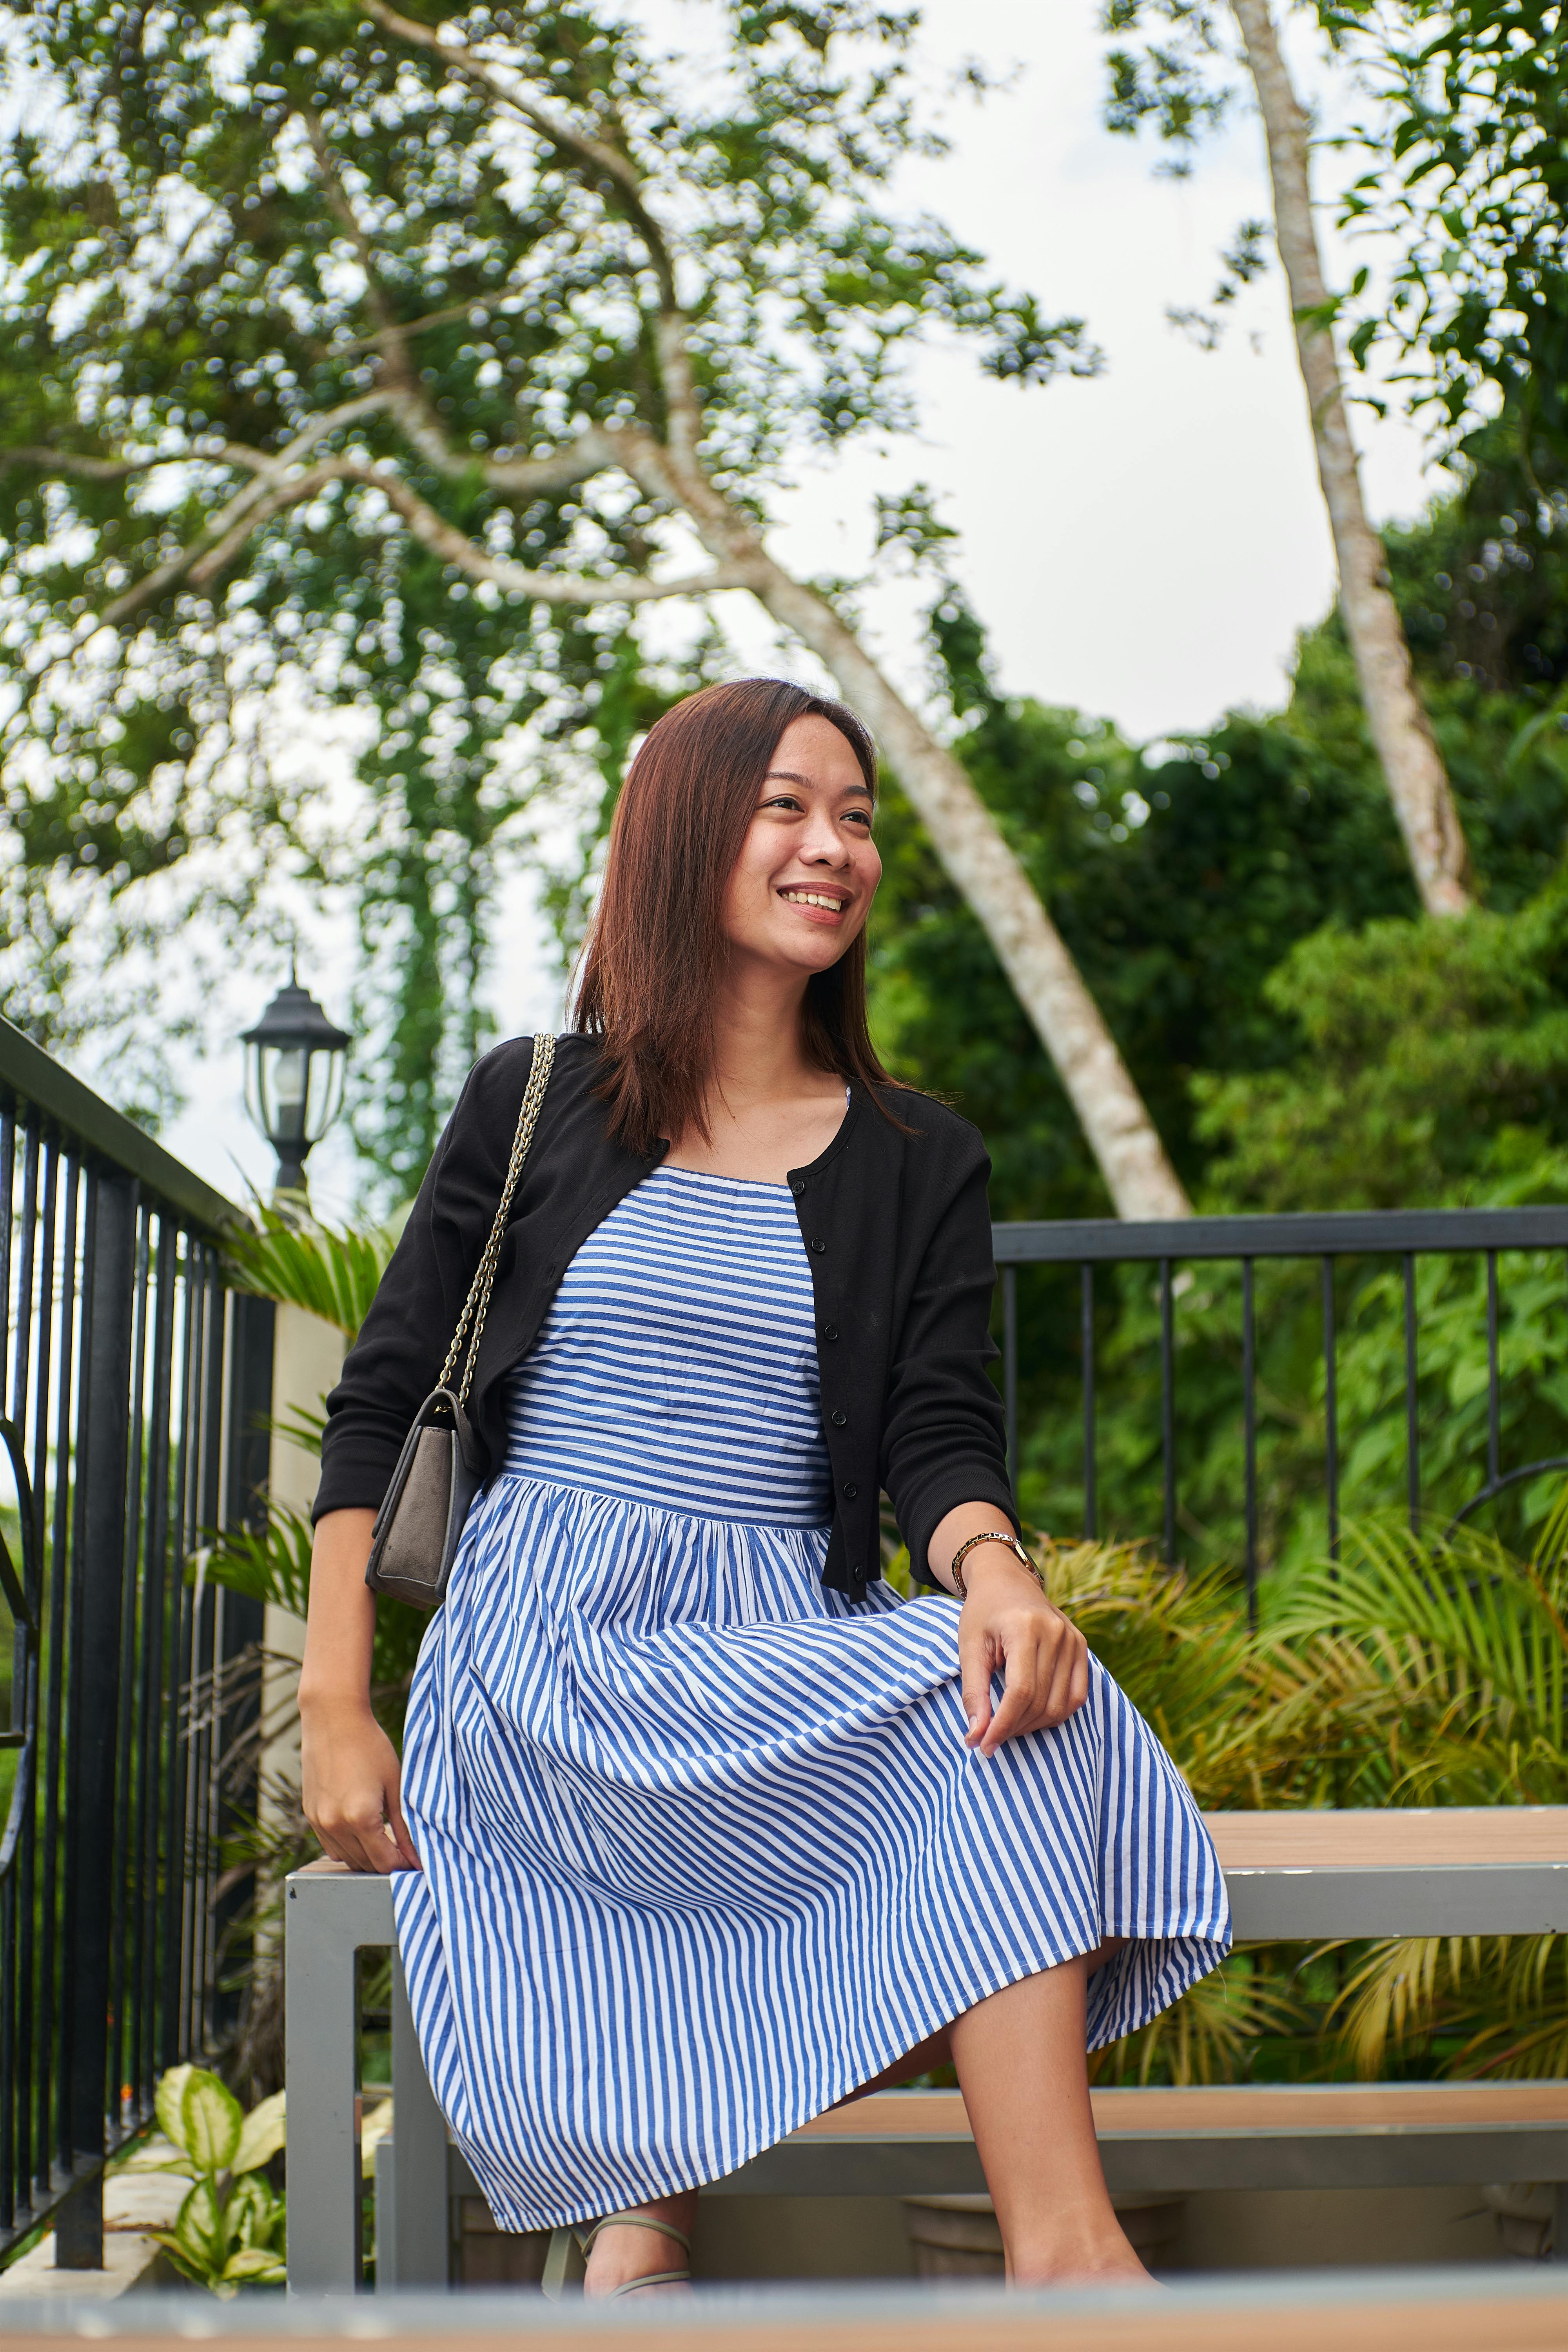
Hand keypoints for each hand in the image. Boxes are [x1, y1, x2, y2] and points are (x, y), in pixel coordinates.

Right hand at [301, 1697, 420, 1873]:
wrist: (334, 1718)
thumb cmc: (370, 1746)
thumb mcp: (395, 1784)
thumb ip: (404, 1825)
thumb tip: (416, 1855)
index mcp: (359, 1818)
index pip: (384, 1863)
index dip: (403, 1865)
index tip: (416, 1860)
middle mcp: (335, 1824)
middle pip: (365, 1864)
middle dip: (387, 1863)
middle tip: (405, 1852)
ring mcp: (319, 1821)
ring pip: (346, 1858)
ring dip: (366, 1857)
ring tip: (386, 1841)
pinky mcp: (310, 1814)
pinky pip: (330, 1845)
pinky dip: (347, 1846)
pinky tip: (362, 1832)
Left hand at [958, 1550, 1089, 1759]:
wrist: (1005, 1581)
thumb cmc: (982, 1614)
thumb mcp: (968, 1648)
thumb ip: (974, 1692)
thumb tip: (976, 1736)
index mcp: (1025, 1628)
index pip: (1020, 1692)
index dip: (1002, 1725)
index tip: (984, 1746)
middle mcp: (1056, 1633)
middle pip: (1040, 1702)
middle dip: (1013, 1728)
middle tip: (989, 1737)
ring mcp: (1074, 1640)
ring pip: (1060, 1705)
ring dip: (1032, 1725)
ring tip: (1007, 1725)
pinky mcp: (1081, 1647)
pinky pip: (1077, 1696)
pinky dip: (1055, 1713)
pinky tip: (1031, 1715)